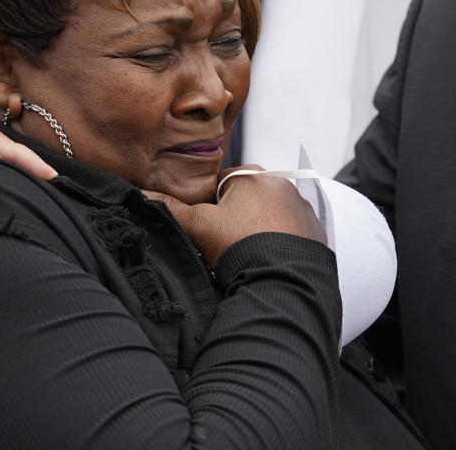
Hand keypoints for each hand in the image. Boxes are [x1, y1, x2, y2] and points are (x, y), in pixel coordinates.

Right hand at [145, 165, 326, 263]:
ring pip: (267, 217)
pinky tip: (267, 259)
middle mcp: (282, 185)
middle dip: (233, 220)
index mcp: (253, 175)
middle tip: (223, 244)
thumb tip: (140, 195)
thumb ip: (170, 208)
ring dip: (256, 231)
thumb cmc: (240, 244)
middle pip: (244, 201)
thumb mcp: (199, 225)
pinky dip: (278, 243)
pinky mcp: (315, 232)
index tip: (205, 229)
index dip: (206, 208)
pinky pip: (289, 234)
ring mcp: (302, 209)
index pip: (218, 186)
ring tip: (246, 254)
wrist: (284, 280)